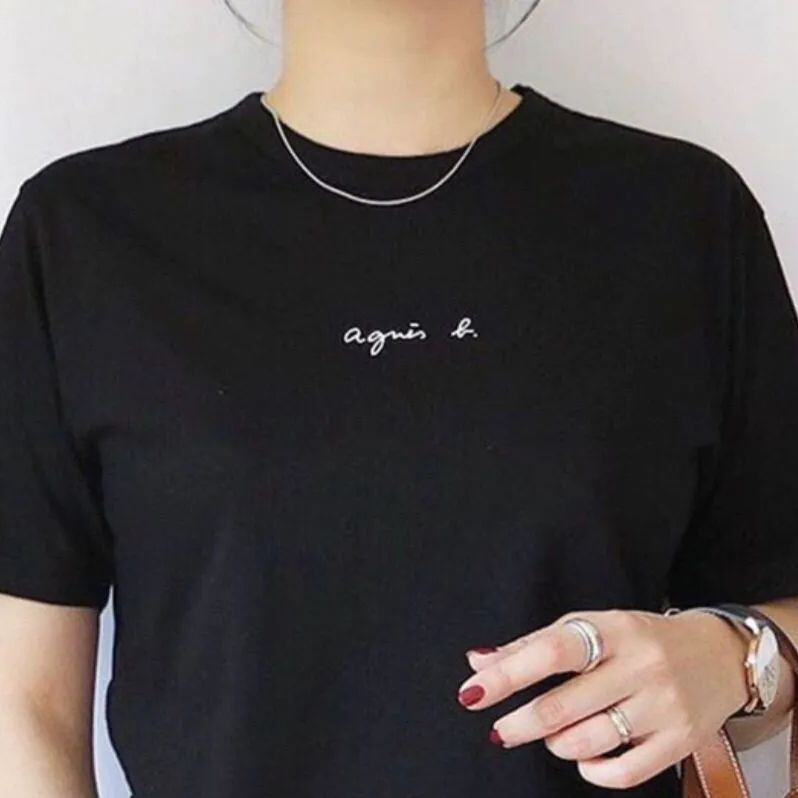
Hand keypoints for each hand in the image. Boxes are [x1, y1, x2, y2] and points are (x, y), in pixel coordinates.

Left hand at [455, 609, 750, 789]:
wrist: (718, 654)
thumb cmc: (638, 639)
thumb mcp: (591, 626)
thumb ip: (533, 645)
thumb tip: (478, 661)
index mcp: (613, 629)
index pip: (551, 650)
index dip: (507, 674)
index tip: (471, 692)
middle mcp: (640, 665)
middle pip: (564, 705)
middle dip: (520, 723)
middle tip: (501, 730)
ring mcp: (663, 706)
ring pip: (588, 741)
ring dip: (555, 744)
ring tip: (551, 735)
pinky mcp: (680, 742)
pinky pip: (624, 773)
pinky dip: (591, 770)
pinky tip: (583, 757)